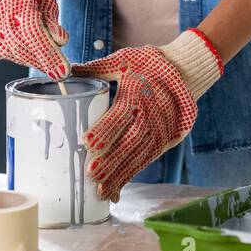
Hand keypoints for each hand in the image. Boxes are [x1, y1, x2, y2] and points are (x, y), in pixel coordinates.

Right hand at [0, 0, 70, 78]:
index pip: (33, 32)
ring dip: (28, 58)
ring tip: (38, 52)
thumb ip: (52, 20)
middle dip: (41, 60)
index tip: (63, 72)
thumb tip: (60, 41)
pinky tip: (19, 44)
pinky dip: (13, 54)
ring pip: (9, 53)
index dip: (48, 54)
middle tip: (57, 69)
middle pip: (20, 47)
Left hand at [71, 29, 222, 201]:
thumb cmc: (148, 64)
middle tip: (93, 174)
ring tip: (101, 190)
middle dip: (113, 158)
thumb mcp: (124, 59)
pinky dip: (131, 175)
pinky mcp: (168, 140)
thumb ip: (95, 68)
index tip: (88, 143)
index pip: (122, 112)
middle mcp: (153, 111)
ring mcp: (163, 128)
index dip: (107, 128)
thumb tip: (65, 71)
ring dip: (121, 173)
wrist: (185, 70)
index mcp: (139, 88)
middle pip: (133, 138)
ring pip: (141, 154)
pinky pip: (148, 160)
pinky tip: (116, 190)